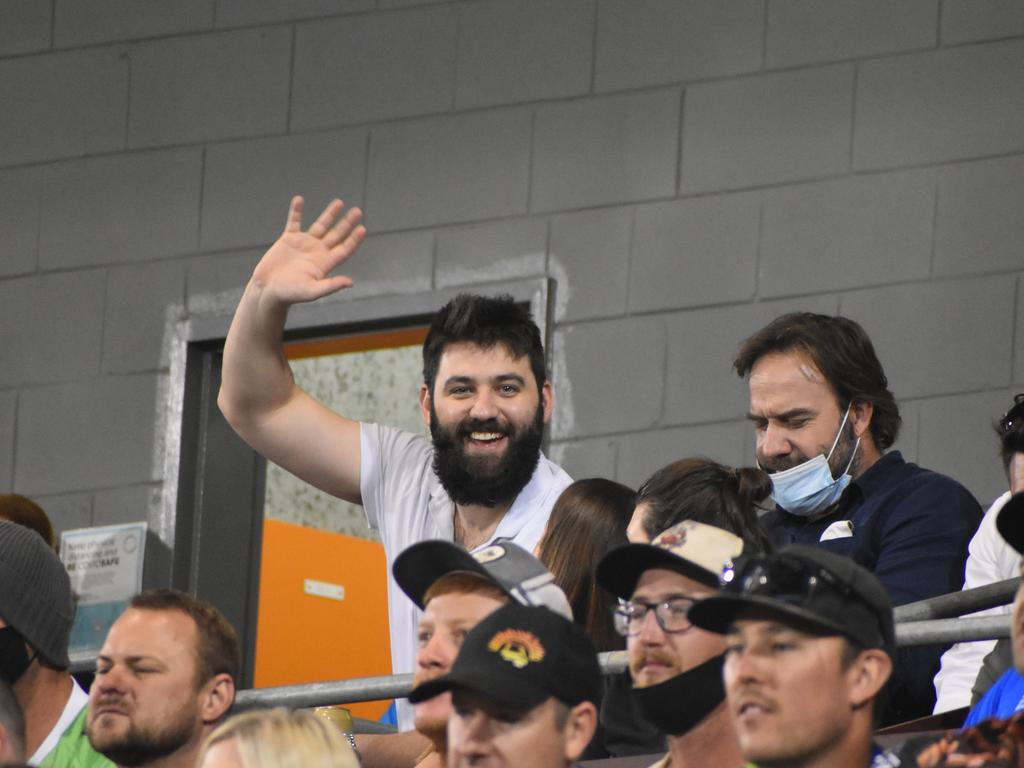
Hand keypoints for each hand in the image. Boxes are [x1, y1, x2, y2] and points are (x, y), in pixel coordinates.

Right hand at [251, 196, 365, 304]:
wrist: (268, 290)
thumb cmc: (290, 294)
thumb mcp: (312, 291)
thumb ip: (331, 285)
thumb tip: (350, 283)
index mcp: (324, 263)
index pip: (344, 249)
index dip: (354, 240)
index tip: (362, 228)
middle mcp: (317, 252)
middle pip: (336, 234)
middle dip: (347, 223)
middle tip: (357, 211)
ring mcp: (303, 244)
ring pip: (320, 225)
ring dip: (330, 214)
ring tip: (339, 202)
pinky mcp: (288, 239)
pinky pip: (294, 221)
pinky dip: (296, 211)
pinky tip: (299, 199)